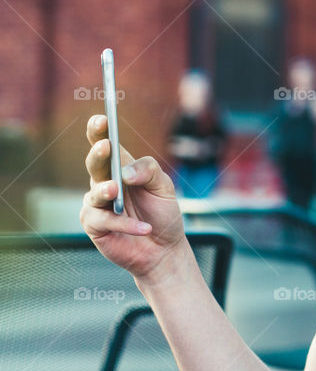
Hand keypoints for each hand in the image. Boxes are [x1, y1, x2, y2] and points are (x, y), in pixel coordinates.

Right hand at [80, 115, 187, 281]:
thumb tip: (126, 172)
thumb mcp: (165, 188)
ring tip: (116, 190)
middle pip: (95, 163)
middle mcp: (105, 182)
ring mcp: (97, 204)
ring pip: (95, 193)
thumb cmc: (163, 215)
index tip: (101, 120)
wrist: (164, 250)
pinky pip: (104, 221)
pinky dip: (125, 224)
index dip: (99, 130)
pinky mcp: (95, 226)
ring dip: (105, 190)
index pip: (105, 143)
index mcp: (120, 167)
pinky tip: (143, 229)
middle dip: (98, 153)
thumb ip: (149, 171)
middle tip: (105, 147)